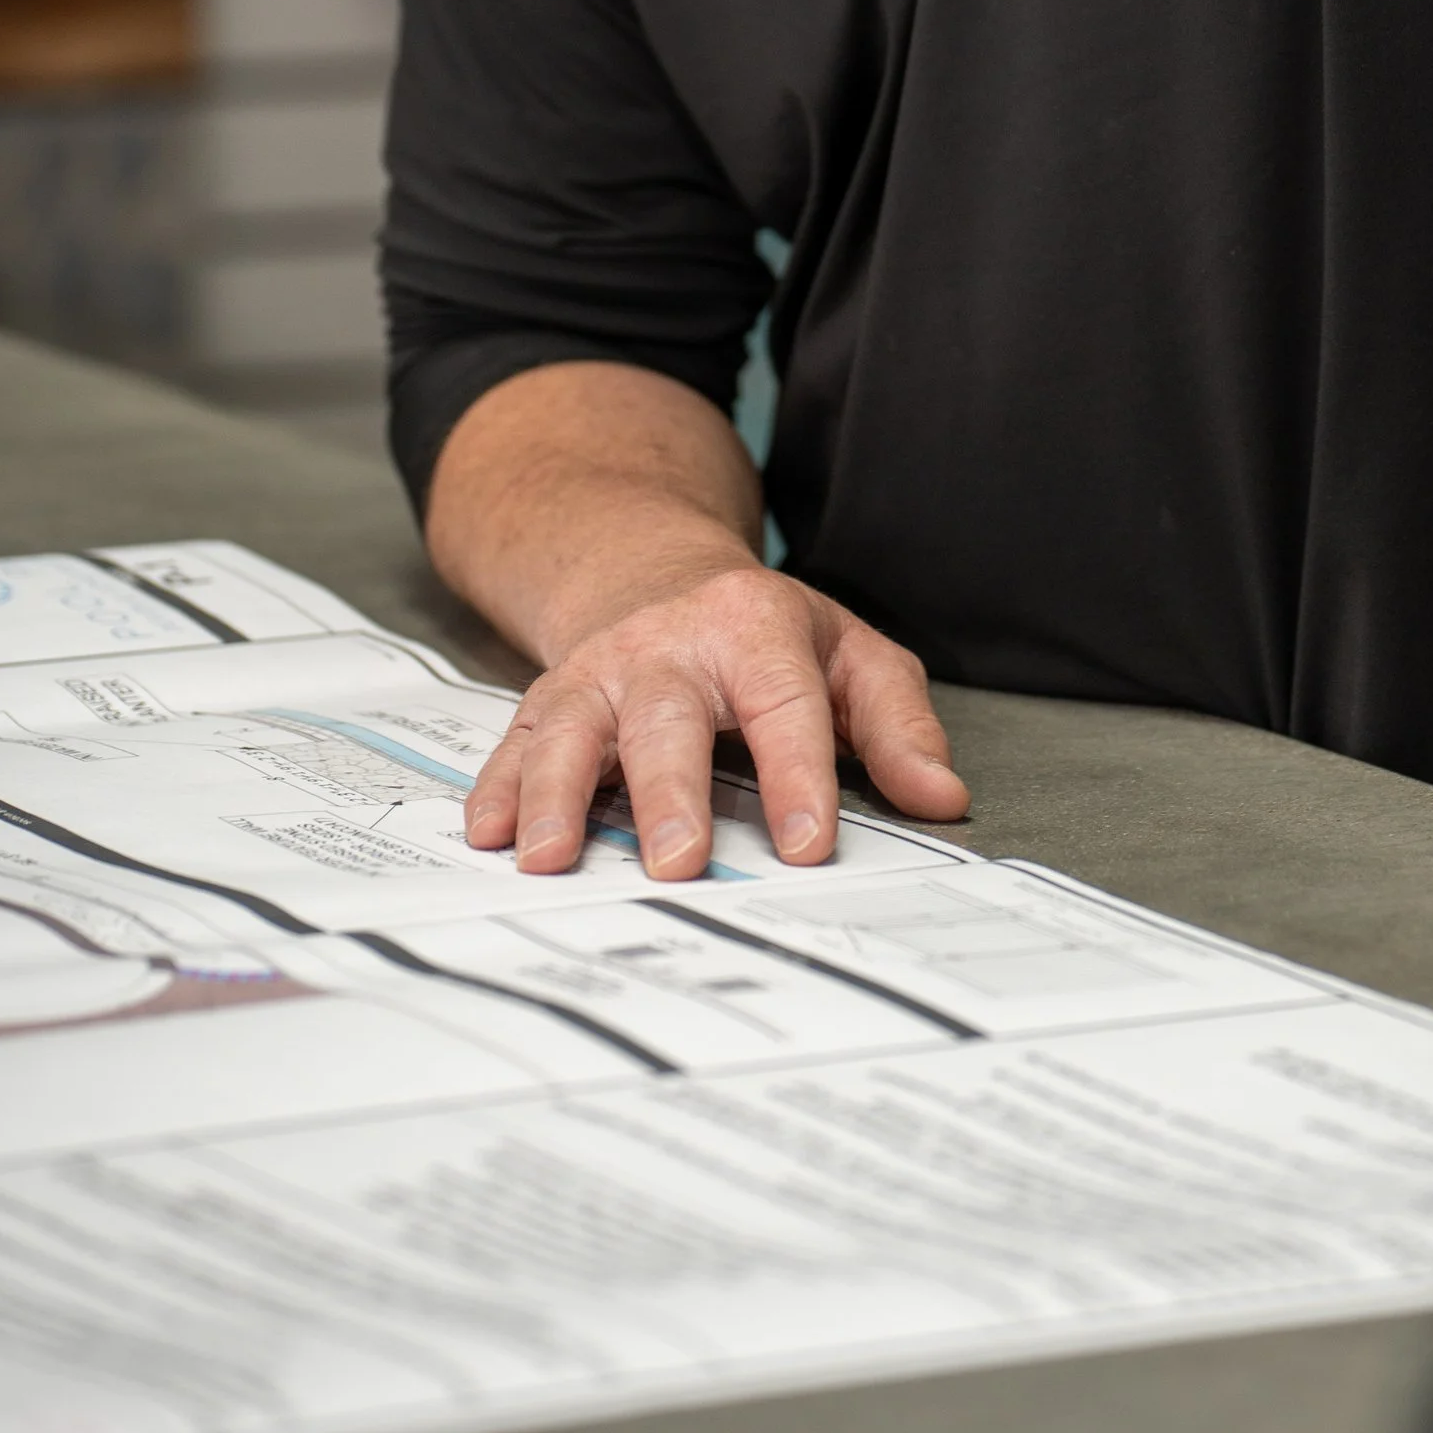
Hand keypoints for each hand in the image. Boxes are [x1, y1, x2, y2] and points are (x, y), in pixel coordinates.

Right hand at [462, 557, 968, 880]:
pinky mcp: (549, 697)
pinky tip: (489, 834)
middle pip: (668, 719)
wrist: (650, 569)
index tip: (807, 846)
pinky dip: (500, 787)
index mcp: (757, 628)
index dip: (797, 776)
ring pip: (574, 727)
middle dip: (670, 793)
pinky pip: (518, 741)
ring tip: (551, 857)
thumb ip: (898, 725)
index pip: (783, 705)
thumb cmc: (762, 632)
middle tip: (676, 862)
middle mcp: (670, 645)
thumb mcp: (847, 656)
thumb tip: (942, 797)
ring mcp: (601, 671)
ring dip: (559, 793)